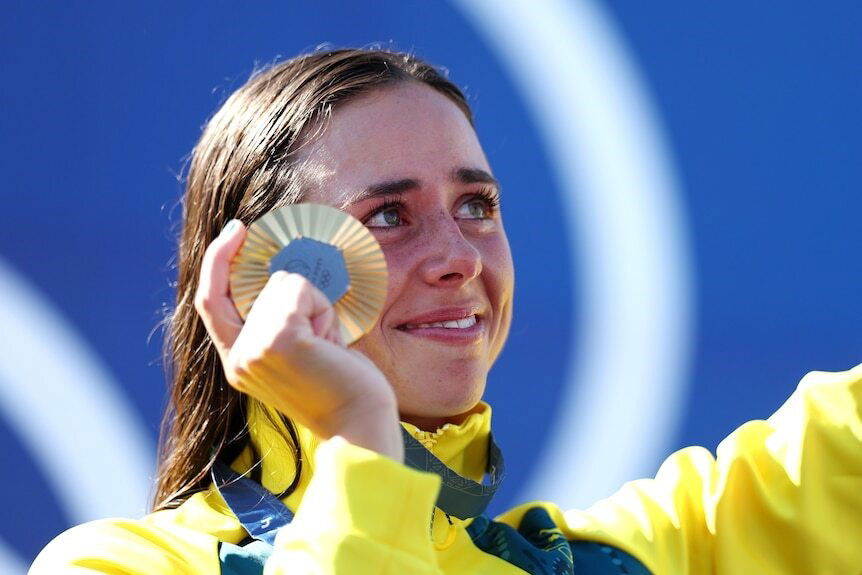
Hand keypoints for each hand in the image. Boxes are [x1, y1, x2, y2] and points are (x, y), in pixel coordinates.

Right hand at [194, 220, 403, 461]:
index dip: (218, 260)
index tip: (236, 230)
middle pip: (264, 286)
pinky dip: (322, 308)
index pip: (210, 300)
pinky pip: (301, 288)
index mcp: (237, 362)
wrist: (359, 425)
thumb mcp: (299, 349)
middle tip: (325, 342)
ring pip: (285, 283)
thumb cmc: (341, 387)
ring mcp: (253, 348)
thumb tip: (284, 274)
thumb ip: (278, 318)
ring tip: (328, 347)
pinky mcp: (278, 340)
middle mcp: (237, 357)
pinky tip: (331, 342)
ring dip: (317, 306)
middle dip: (305, 300)